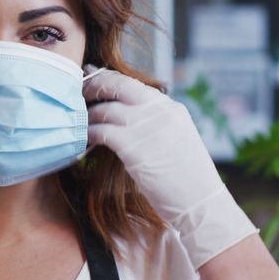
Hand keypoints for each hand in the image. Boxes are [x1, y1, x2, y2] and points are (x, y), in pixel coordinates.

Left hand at [83, 66, 257, 269]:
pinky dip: (88, 133)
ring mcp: (147, 127)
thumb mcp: (177, 138)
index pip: (133, 83)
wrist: (201, 203)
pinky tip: (82, 140)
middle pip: (117, 85)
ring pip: (105, 109)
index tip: (91, 76)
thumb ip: (155, 123)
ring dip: (87, 115)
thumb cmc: (188, 179)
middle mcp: (159, 111)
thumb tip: (126, 117)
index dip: (108, 78)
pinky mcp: (133, 147)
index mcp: (171, 108)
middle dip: (93, 85)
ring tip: (77, 121)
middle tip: (77, 92)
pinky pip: (101, 131)